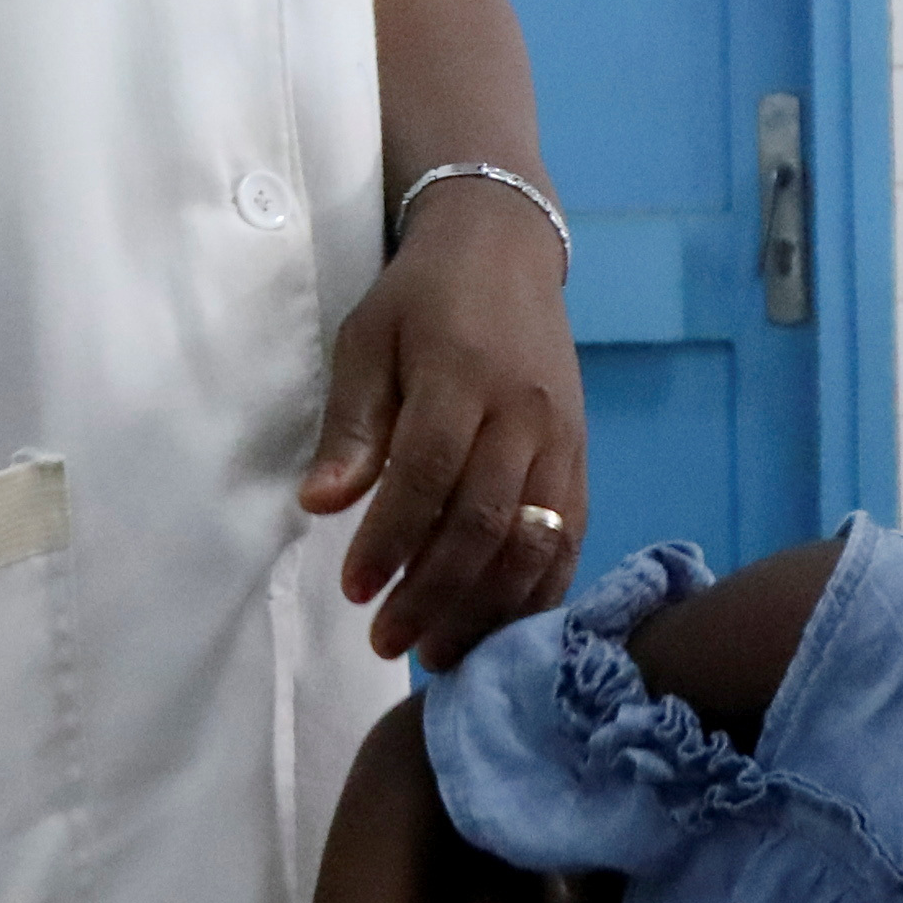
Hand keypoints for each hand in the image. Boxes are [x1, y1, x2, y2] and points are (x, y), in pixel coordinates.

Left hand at [303, 191, 585, 668]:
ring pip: (534, 540)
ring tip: (439, 654)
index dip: (390, 540)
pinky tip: (498, 627)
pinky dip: (537, 591)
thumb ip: (351, 425)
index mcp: (463, 375)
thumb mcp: (366, 340)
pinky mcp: (582, 457)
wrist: (507, 249)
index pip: (428, 474)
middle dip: (433, 593)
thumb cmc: (421, 298)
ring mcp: (563, 438)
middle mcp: (524, 413)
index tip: (353, 589)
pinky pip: (570, 537)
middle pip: (484, 521)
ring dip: (487, 608)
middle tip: (385, 641)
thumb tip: (320, 506)